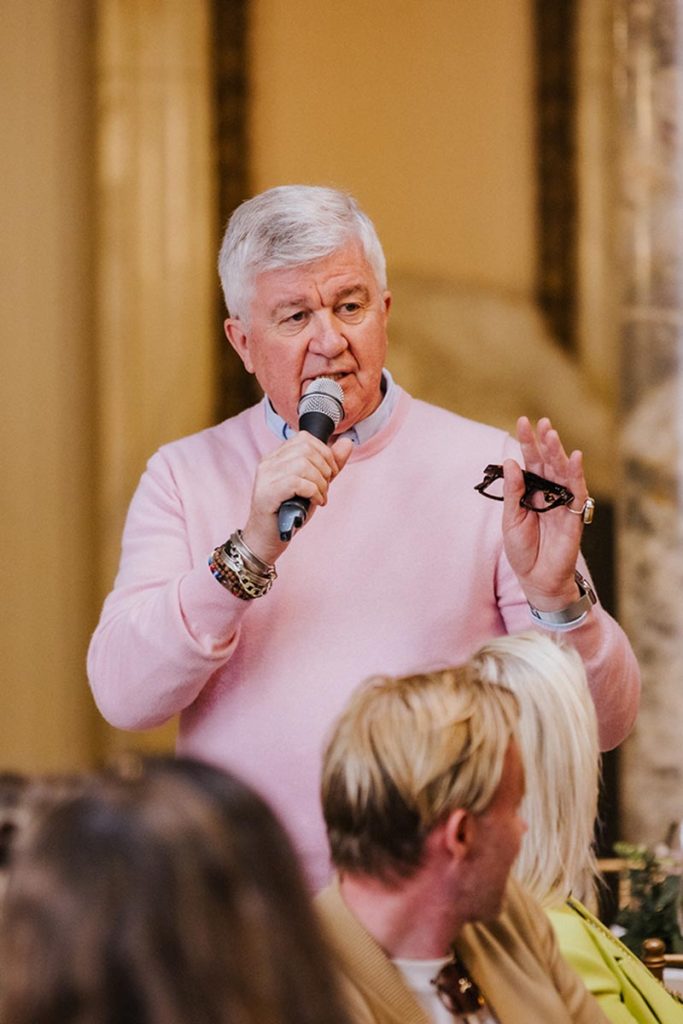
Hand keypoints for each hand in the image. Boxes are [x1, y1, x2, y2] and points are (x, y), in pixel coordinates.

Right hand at [241, 432, 352, 563]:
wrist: (267, 540)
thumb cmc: (289, 513)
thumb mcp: (314, 485)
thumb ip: (330, 465)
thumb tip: (347, 442)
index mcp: (277, 457)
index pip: (304, 438)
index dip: (324, 453)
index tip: (330, 474)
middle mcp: (268, 462)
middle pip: (305, 449)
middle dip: (324, 468)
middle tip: (325, 488)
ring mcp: (265, 477)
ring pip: (302, 464)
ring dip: (319, 482)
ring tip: (320, 497)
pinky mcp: (266, 493)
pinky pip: (296, 482)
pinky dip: (313, 492)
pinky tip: (315, 502)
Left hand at [503, 417, 589, 609]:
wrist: (536, 579)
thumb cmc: (523, 551)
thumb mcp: (511, 519)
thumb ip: (513, 492)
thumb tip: (510, 462)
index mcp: (531, 492)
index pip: (530, 462)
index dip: (527, 443)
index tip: (523, 422)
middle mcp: (549, 493)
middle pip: (547, 462)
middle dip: (544, 442)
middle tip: (541, 422)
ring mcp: (563, 502)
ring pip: (563, 472)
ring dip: (558, 453)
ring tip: (552, 434)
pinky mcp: (574, 515)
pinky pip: (577, 491)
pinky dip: (577, 474)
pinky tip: (574, 457)